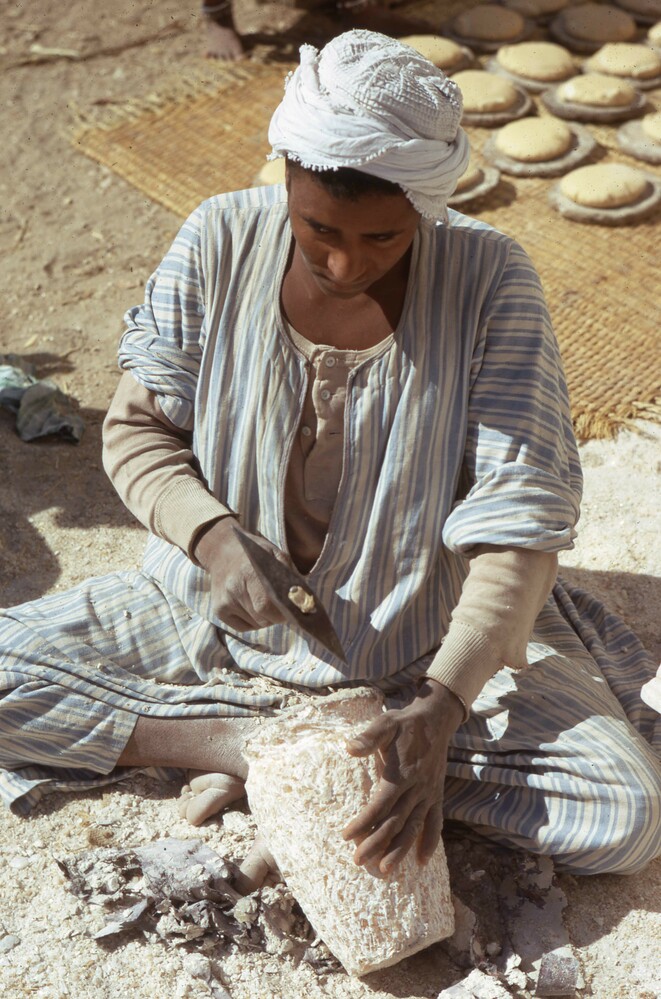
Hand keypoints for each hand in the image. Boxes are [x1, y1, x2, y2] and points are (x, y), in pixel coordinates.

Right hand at [194, 517, 290, 630]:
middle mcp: (233, 589)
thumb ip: (290, 576)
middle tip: (281, 607)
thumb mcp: (275, 554)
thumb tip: (304, 601)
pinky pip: (244, 628)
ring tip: (264, 601)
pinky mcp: (218, 611)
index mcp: (248, 573)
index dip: (282, 612)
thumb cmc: (254, 554)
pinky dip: (253, 621)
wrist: (222, 551)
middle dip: (277, 617)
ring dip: (266, 619)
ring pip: (256, 624)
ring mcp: (223, 602)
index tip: (291, 609)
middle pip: (262, 619)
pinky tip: (252, 606)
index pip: (266, 606)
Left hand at [342, 679, 463, 874]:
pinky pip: (435, 823)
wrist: (436, 720)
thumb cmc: (404, 724)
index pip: (380, 805)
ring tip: (385, 870)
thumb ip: (368, 738)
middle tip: (358, 861)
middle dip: (376, 843)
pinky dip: (430, 842)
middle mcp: (417, 788)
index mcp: (401, 774)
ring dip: (400, 850)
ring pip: (413, 828)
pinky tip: (422, 861)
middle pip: (395, 822)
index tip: (346, 835)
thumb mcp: (385, 724)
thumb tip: (349, 748)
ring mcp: (429, 794)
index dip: (364, 821)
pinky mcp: (437, 796)